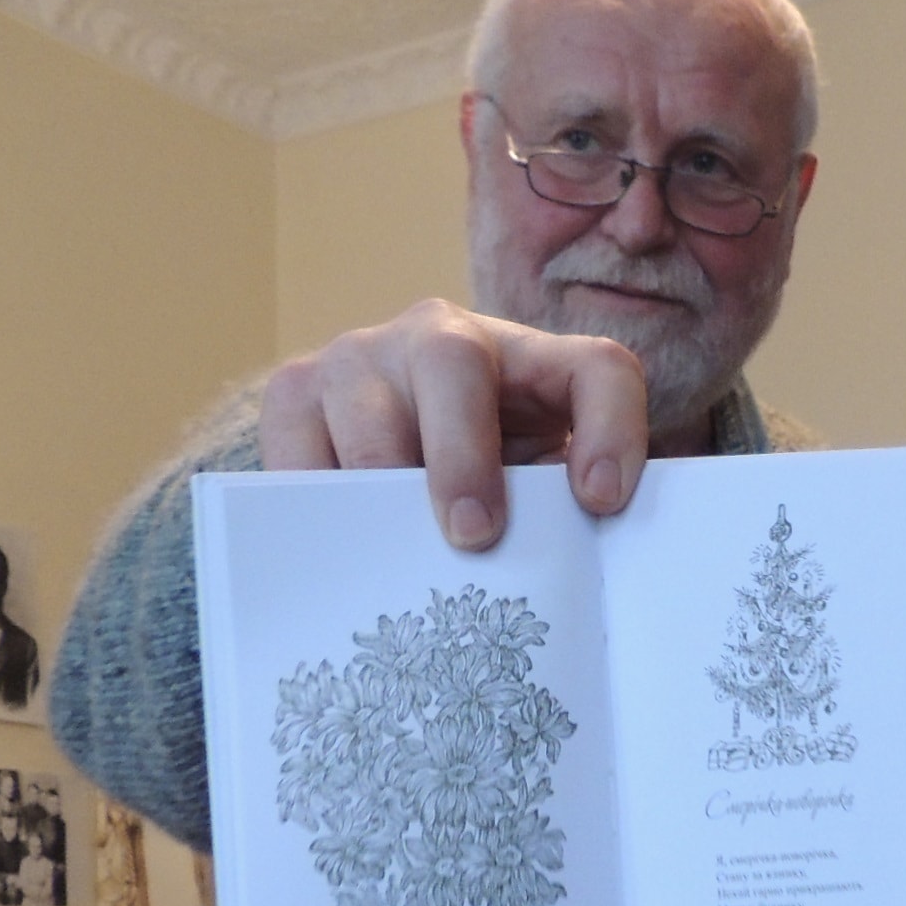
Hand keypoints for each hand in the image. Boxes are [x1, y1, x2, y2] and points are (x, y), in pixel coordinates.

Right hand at [257, 302, 652, 550]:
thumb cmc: (483, 482)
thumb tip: (570, 569)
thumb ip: (558, 511)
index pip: (596, 371)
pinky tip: (327, 545)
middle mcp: (441, 335)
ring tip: (388, 549)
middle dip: (462, 452)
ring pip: (366, 399)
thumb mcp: (536, 487)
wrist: (388, 453)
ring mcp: (361, 357)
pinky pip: (293, 440)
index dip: (611, 428)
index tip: (601, 502)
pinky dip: (307, 493)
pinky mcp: (296, 392)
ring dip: (378, 478)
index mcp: (531, 359)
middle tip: (474, 534)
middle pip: (457, 362)